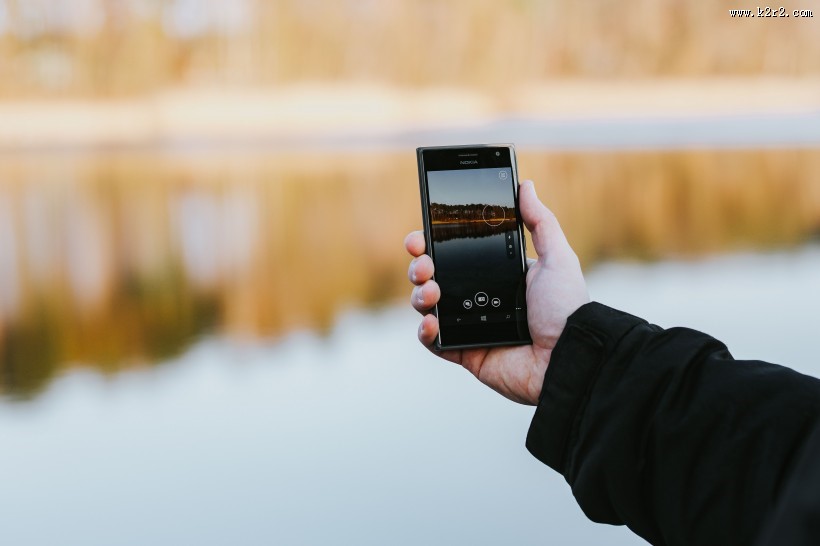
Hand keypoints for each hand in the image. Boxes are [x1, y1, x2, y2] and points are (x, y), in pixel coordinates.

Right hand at [404, 180, 589, 404]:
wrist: (570, 356)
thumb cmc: (567, 308)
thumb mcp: (557, 257)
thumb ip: (540, 221)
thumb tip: (526, 186)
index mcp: (495, 274)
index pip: (454, 254)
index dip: (432, 243)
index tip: (420, 234)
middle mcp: (478, 297)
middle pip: (432, 277)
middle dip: (419, 266)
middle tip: (424, 264)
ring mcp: (468, 325)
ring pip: (426, 306)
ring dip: (420, 294)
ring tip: (432, 291)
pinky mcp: (464, 353)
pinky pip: (433, 342)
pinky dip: (425, 332)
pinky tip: (431, 322)